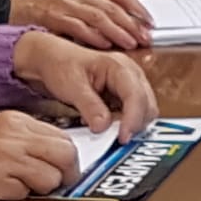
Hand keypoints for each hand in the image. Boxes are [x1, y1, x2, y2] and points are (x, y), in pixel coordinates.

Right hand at [0, 114, 81, 200]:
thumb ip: (28, 140)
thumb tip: (60, 157)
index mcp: (17, 122)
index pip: (63, 139)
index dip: (69, 159)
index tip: (66, 169)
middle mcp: (13, 137)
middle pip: (65, 156)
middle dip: (67, 175)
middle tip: (57, 183)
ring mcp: (3, 159)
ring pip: (49, 179)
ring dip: (41, 189)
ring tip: (20, 186)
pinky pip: (22, 194)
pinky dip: (16, 196)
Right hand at [6, 0, 157, 48]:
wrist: (11, 8)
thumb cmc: (44, 6)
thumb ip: (97, 5)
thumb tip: (126, 21)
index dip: (138, 7)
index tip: (150, 20)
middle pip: (113, 5)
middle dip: (133, 23)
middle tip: (145, 36)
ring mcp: (66, 2)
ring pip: (99, 16)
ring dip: (118, 31)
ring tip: (131, 43)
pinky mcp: (54, 17)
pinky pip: (78, 27)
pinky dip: (93, 37)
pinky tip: (104, 45)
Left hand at [14, 32, 155, 132]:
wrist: (53, 60)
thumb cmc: (62, 65)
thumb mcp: (72, 85)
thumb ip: (89, 106)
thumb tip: (103, 126)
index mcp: (119, 66)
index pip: (136, 95)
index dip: (133, 119)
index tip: (123, 137)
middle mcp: (130, 74)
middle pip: (147, 104)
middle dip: (135, 124)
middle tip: (116, 140)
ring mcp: (131, 84)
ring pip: (144, 111)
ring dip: (132, 125)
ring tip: (110, 132)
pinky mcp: (126, 96)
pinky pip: (135, 113)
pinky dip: (126, 124)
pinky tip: (109, 126)